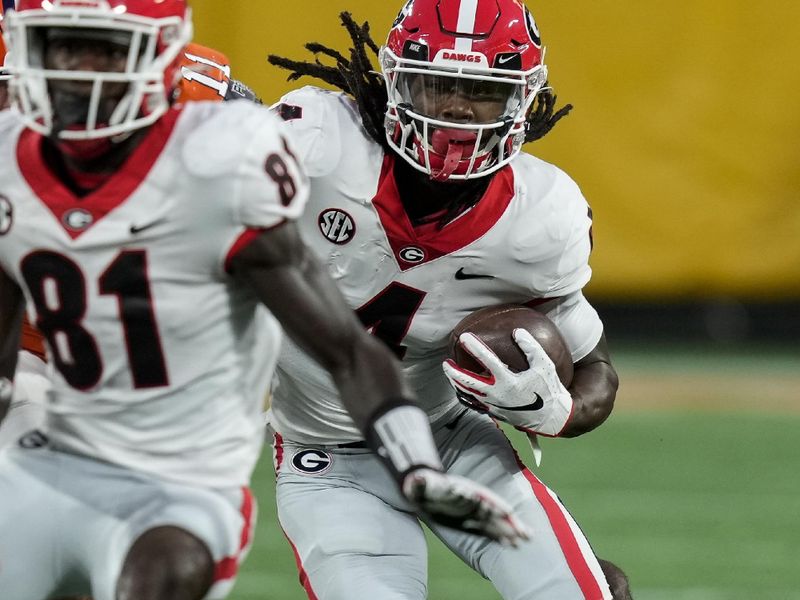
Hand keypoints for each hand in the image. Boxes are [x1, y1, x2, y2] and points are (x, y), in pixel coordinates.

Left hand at [402, 468, 529, 545]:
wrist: (424, 491)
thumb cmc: (423, 486)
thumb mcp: (419, 483)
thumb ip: (420, 482)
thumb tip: (418, 478)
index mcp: (464, 491)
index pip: (482, 497)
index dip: (494, 503)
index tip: (507, 511)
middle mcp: (474, 501)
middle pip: (494, 511)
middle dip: (510, 521)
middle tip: (525, 532)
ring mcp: (474, 512)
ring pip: (496, 522)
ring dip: (510, 530)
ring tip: (525, 539)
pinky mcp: (471, 522)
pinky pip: (488, 530)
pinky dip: (499, 537)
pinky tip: (511, 545)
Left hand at [442, 329, 572, 435]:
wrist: (551, 417)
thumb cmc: (548, 389)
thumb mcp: (544, 365)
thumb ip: (531, 347)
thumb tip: (517, 331)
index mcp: (509, 382)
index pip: (487, 361)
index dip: (475, 347)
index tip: (464, 337)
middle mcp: (497, 394)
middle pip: (468, 382)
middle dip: (453, 372)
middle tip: (446, 362)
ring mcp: (493, 406)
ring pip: (467, 394)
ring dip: (456, 383)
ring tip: (449, 372)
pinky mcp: (493, 413)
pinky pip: (473, 405)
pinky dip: (464, 396)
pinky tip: (460, 388)